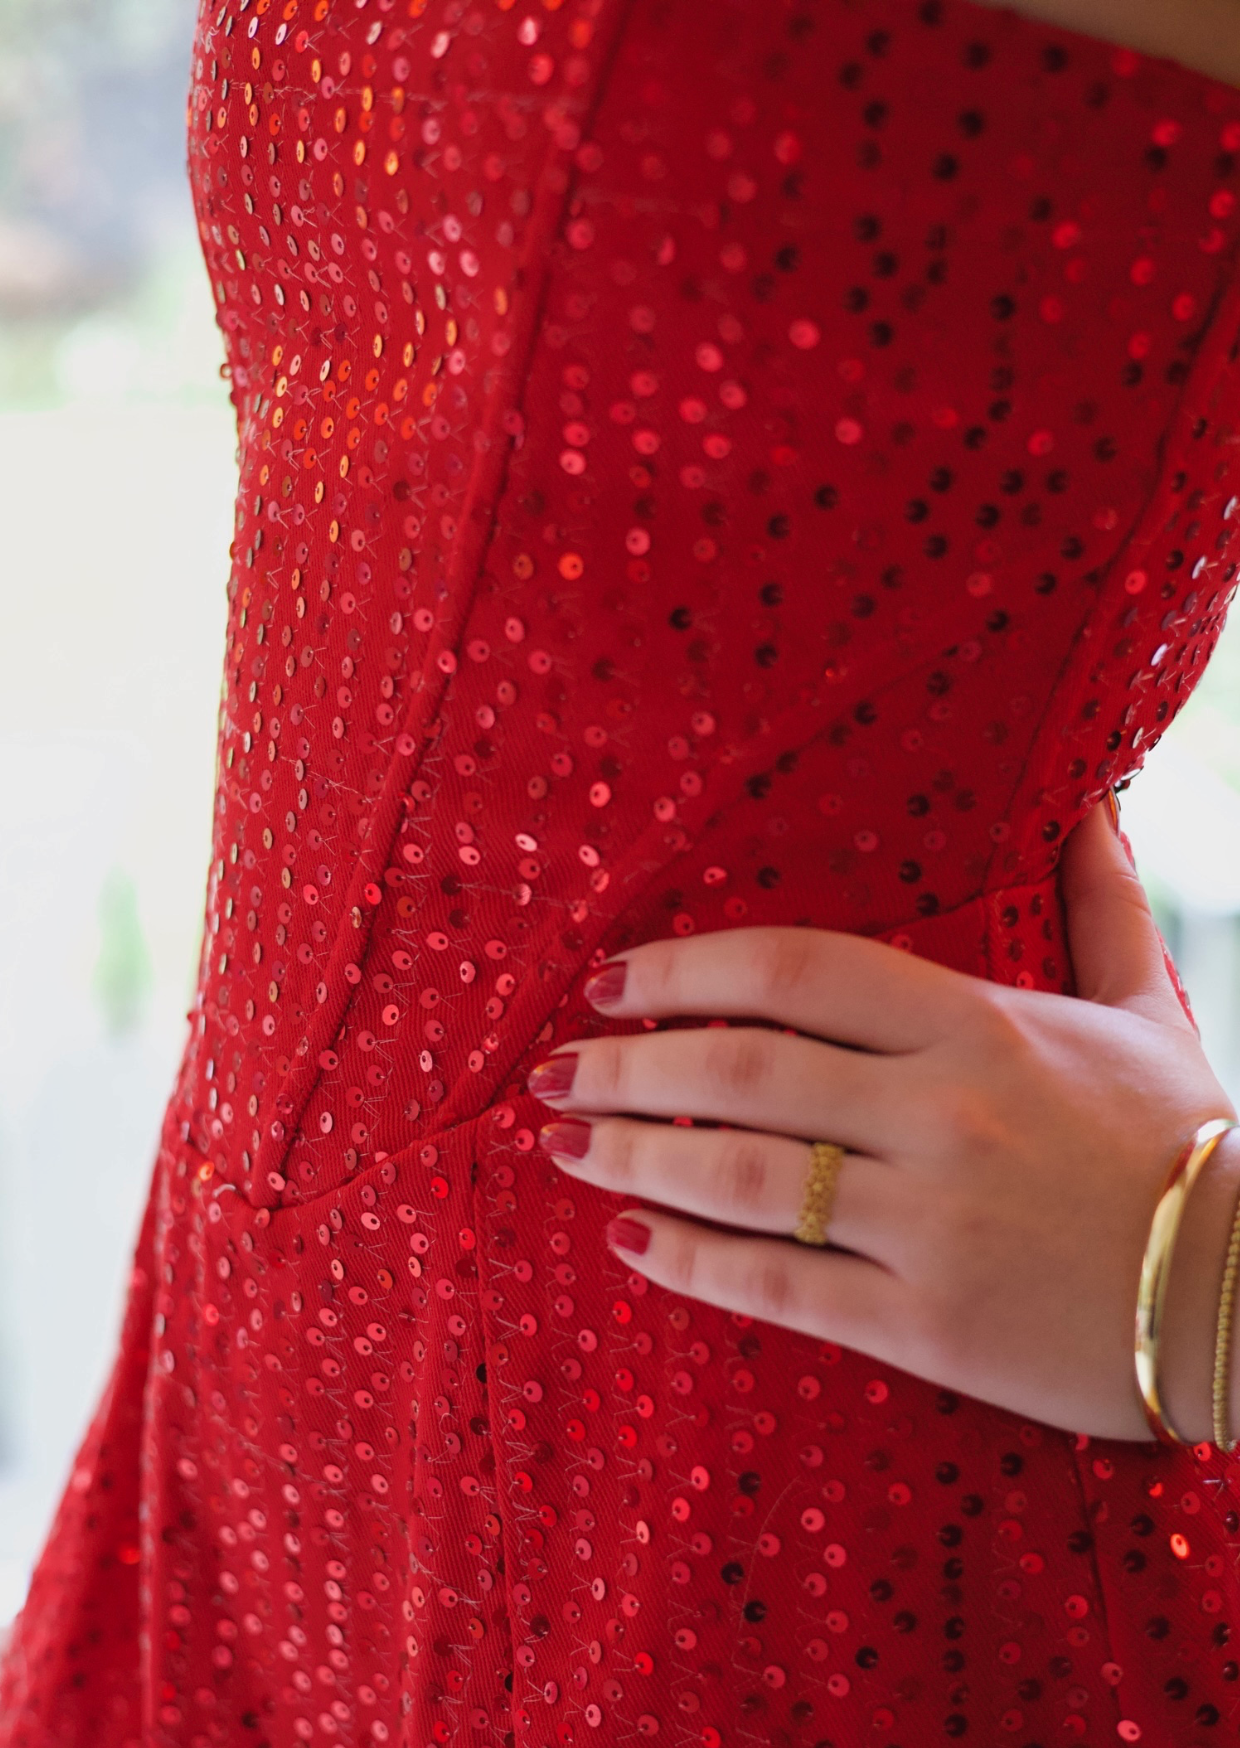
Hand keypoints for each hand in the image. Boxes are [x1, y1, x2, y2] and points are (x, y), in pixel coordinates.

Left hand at [529, 799, 1238, 1441]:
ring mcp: (927, 1222)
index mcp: (976, 1024)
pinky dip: (690, 1262)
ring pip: (736, 1175)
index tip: (609, 978)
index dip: (682, 968)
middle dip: (622, 1064)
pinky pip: (776, 1285)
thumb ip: (1102, 901)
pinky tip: (631, 1241)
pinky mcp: (926, 1325)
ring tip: (562, 1144)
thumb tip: (1097, 797)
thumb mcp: (1146, 1007)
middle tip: (549, 1069)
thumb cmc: (1187, 1143)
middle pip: (737, 1069)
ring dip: (630, 1153)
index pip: (793, 970)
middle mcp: (939, 1112)